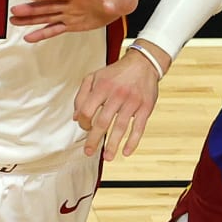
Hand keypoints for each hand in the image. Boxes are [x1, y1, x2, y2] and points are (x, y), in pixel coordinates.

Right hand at [9, 0, 137, 43]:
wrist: (119, 0)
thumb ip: (112, 2)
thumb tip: (108, 6)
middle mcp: (71, 2)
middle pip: (48, 5)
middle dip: (32, 8)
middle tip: (15, 10)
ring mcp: (69, 13)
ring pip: (47, 16)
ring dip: (31, 19)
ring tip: (14, 19)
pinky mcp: (71, 23)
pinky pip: (54, 29)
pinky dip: (42, 33)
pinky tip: (29, 37)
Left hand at [73, 47, 164, 162]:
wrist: (143, 64)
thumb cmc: (116, 73)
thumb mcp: (94, 77)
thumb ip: (82, 96)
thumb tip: (76, 118)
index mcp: (102, 87)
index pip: (88, 110)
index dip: (84, 122)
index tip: (85, 128)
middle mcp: (117, 94)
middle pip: (103, 122)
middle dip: (94, 139)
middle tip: (89, 152)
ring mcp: (132, 101)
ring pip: (120, 127)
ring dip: (113, 144)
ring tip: (107, 157)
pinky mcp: (145, 107)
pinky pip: (139, 127)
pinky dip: (133, 141)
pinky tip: (127, 152)